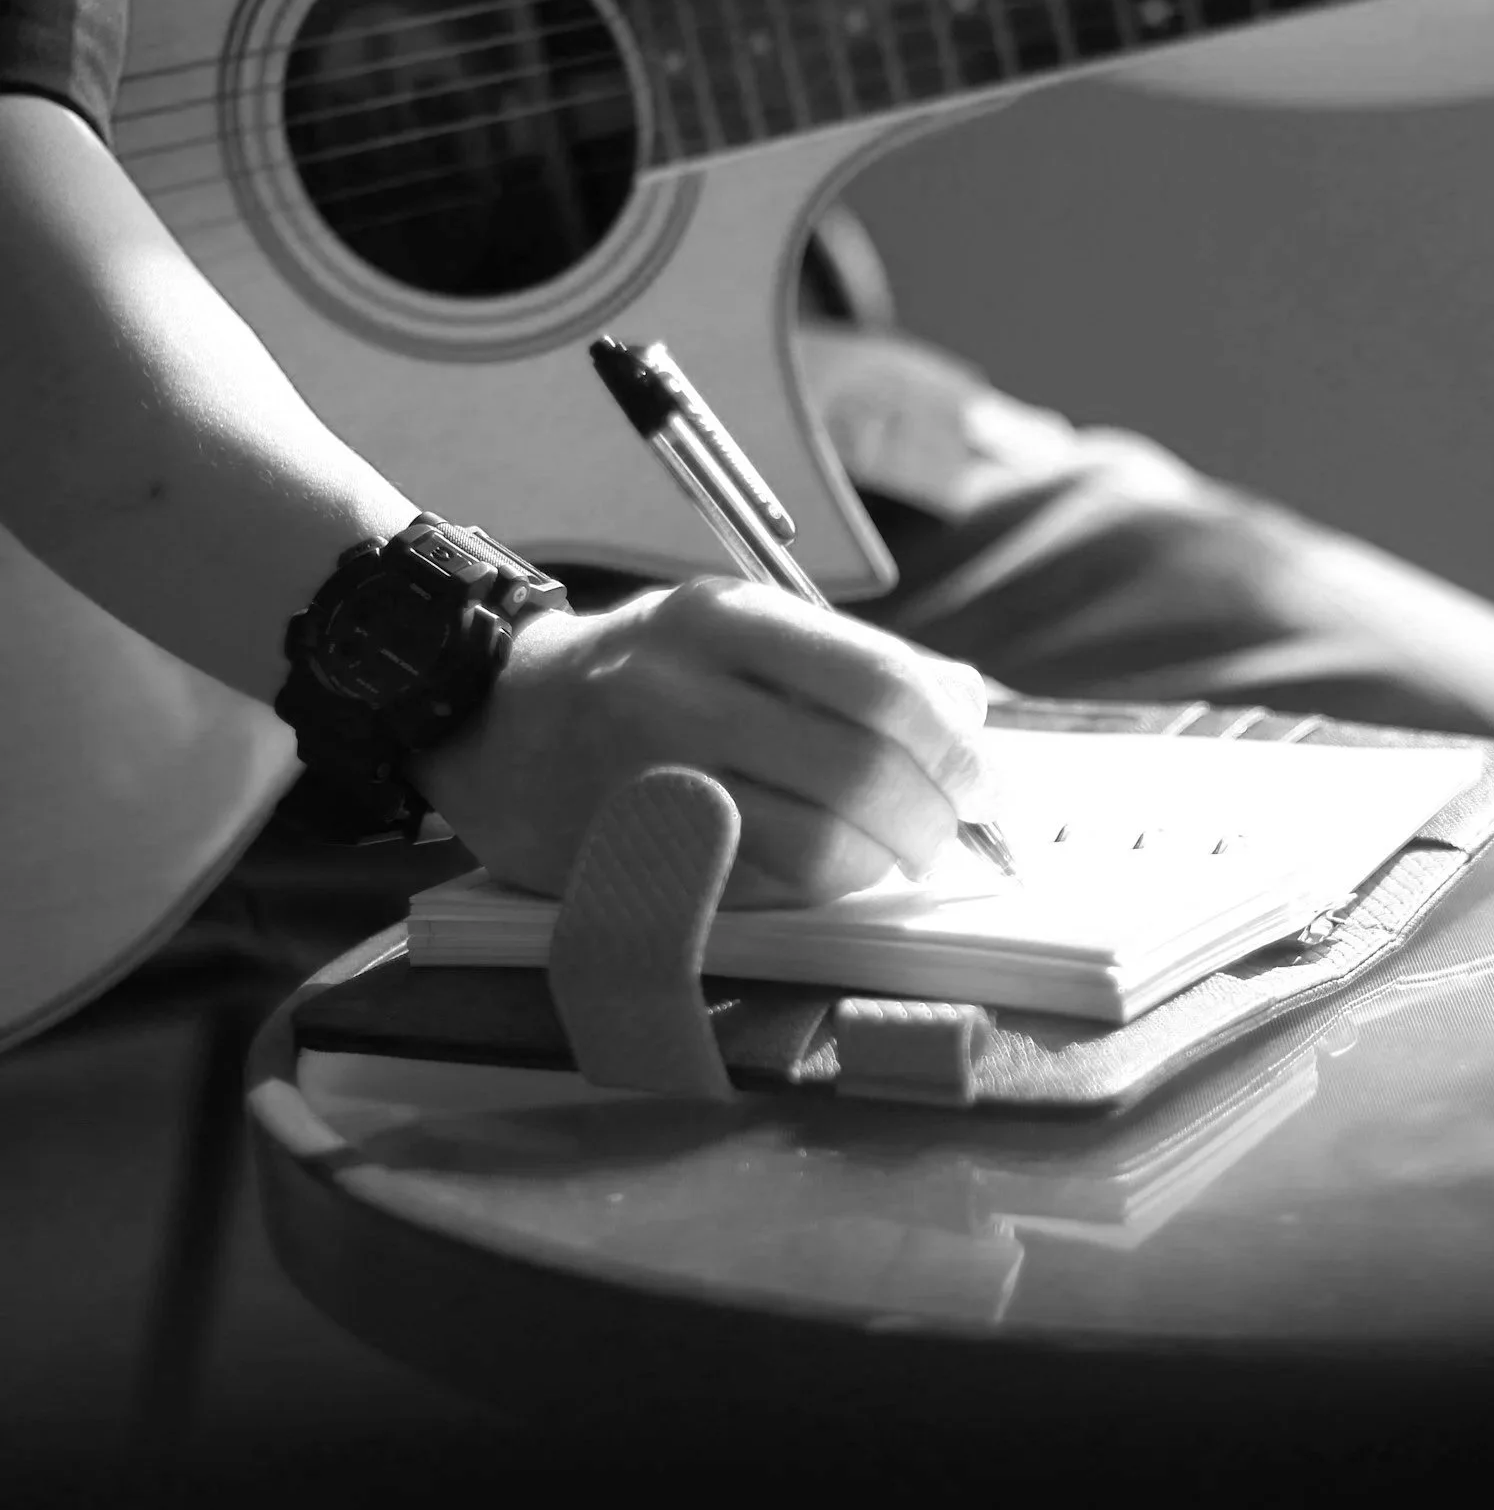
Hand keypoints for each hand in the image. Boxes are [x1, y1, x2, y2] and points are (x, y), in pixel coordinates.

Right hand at [410, 577, 996, 906]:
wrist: (491, 719)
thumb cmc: (643, 676)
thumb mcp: (737, 630)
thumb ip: (853, 661)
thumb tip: (969, 707)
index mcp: (723, 618)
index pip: (877, 684)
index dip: (952, 744)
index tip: (985, 779)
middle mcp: (682, 691)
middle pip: (860, 770)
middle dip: (933, 814)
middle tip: (950, 829)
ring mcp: (651, 778)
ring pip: (820, 845)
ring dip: (882, 861)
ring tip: (890, 852)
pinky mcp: (634, 854)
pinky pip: (764, 891)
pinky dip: (818, 888)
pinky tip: (820, 869)